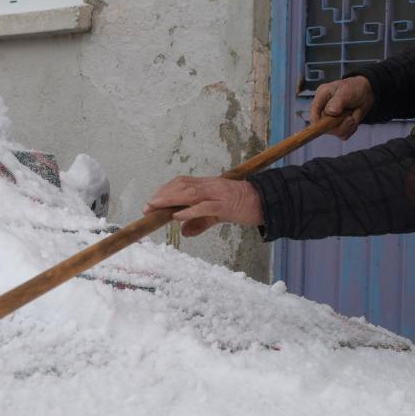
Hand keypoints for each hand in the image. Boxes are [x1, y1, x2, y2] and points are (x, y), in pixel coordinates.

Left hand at [143, 176, 263, 236]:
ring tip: (156, 208)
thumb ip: (200, 222)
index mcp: (207, 185)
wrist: (266, 201)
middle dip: (162, 195)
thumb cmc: (241, 205)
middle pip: (181, 185)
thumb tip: (184, 232)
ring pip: (189, 193)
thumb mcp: (218, 214)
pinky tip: (177, 216)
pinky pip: (204, 206)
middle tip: (148, 207)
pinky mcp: (225, 204)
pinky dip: (189, 210)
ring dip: (169, 200)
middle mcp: (210, 185)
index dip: (165, 191)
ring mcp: (217, 193)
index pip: (181, 183)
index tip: (152, 202)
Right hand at [310, 76, 374, 139]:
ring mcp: (329, 120)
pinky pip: (343, 135)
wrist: (366, 94)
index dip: (317, 122)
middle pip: (324, 127)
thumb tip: (330, 112)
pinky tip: (353, 118)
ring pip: (336, 132)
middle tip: (350, 114)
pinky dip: (352, 128)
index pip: (313, 113)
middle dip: (341, 123)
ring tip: (353, 113)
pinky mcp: (338, 127)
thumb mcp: (346, 91)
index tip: (326, 126)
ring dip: (348, 125)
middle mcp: (323, 110)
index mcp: (321, 97)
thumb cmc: (354, 88)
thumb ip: (338, 101)